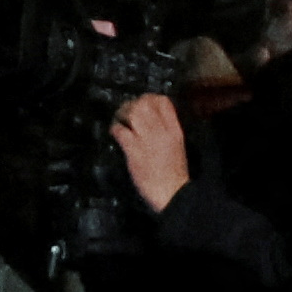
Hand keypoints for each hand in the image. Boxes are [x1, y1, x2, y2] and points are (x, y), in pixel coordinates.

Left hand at [108, 91, 191, 214]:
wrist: (172, 193)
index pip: (164, 102)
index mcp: (174, 130)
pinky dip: (115, 129)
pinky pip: (121, 131)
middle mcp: (161, 131)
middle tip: (127, 109)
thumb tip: (154, 125)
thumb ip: (166, 133)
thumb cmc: (175, 175)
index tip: (143, 102)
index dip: (151, 98)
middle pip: (146, 103)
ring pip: (133, 113)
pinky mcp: (134, 150)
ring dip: (122, 113)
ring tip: (119, 118)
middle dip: (134, 102)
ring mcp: (146, 139)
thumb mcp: (177, 147)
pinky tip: (115, 132)